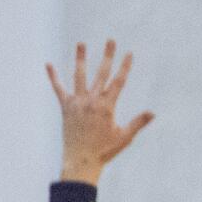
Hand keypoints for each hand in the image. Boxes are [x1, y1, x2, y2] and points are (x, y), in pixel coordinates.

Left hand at [46, 40, 153, 185]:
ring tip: (82, 43)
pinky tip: (49, 64)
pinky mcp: (66, 107)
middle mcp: (91, 101)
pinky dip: (54, 77)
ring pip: (79, 76)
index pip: (118, 82)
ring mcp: (77, 103)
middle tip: (110, 40)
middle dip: (107, 56)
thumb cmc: (105, 151)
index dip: (125, 67)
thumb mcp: (124, 137)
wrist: (82, 161)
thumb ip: (138, 123)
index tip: (129, 53)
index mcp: (106, 106)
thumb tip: (152, 113)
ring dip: (81, 59)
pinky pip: (59, 89)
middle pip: (101, 73)